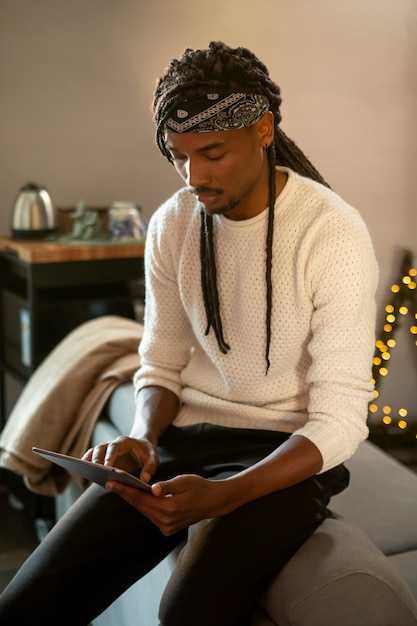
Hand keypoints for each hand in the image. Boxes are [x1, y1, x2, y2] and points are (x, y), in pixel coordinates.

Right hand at [82, 435, 158, 483]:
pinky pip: (91, 457)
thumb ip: (150, 468)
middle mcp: (112, 444)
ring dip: (88, 461)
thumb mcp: (153, 458)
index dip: (110, 456)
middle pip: (101, 448)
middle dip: (97, 459)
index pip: (115, 447)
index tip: (107, 467)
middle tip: (95, 471)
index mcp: (124, 442)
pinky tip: (84, 474)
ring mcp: (105, 449)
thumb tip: (144, 480)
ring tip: (85, 473)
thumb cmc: (146, 453)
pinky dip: (86, 463)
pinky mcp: (102, 456)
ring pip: (93, 452)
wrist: (141, 446)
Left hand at [106, 473, 228, 535]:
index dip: (125, 489)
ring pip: (144, 511)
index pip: (142, 498)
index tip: (111, 482)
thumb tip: (153, 489)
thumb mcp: (185, 481)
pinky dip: (142, 505)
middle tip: (109, 482)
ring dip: (132, 500)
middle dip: (124, 494)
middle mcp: (166, 521)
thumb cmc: (200, 487)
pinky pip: (150, 515)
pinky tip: (134, 496)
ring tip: (118, 487)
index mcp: (171, 508)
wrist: (213, 503)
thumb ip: (168, 486)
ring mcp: (166, 527)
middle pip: (140, 506)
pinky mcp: (167, 529)